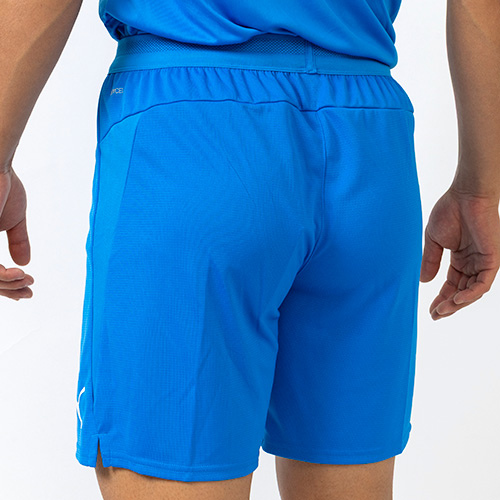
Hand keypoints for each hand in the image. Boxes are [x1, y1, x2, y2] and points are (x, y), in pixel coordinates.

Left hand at [0, 167, 33, 299]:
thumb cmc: (2, 183)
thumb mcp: (12, 220)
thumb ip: (17, 241)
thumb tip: (24, 262)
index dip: (6, 285)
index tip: (27, 288)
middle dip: (8, 290)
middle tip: (29, 290)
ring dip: (7, 284)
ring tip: (26, 279)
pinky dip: (3, 276)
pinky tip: (20, 274)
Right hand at [420, 186, 499, 319]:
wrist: (466, 195)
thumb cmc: (450, 211)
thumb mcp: (434, 241)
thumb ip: (430, 261)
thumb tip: (424, 282)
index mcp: (461, 259)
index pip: (452, 285)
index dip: (441, 298)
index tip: (431, 311)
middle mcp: (474, 263)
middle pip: (462, 291)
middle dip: (448, 305)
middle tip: (435, 315)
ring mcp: (484, 262)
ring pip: (473, 291)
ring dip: (458, 303)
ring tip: (442, 310)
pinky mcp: (493, 259)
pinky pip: (483, 283)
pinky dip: (471, 294)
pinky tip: (456, 300)